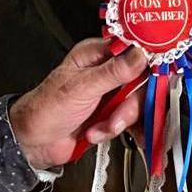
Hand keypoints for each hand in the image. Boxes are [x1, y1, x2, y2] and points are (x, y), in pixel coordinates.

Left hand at [8, 38, 149, 169]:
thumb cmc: (45, 108)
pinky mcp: (109, 114)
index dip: (149, 61)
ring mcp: (108, 94)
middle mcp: (105, 72)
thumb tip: (140, 55)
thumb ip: (113, 72)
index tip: (158, 74)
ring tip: (102, 126)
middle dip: (130, 104)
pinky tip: (99, 133)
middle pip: (140, 81)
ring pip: (136, 104)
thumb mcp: (81, 87)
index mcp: (95, 55)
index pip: (132, 49)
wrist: (33, 142)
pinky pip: (128, 121)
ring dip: (120, 120)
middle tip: (118, 114)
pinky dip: (116, 130)